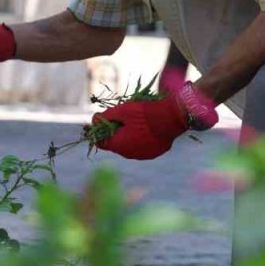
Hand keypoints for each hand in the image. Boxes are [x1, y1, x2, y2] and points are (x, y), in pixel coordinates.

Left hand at [92, 83, 217, 160]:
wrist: (170, 117)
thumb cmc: (144, 113)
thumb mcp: (122, 110)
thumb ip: (106, 116)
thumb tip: (94, 119)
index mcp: (119, 145)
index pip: (101, 143)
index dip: (99, 132)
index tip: (102, 121)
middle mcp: (129, 154)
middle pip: (116, 144)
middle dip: (115, 133)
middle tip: (120, 118)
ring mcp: (143, 155)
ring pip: (130, 147)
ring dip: (129, 137)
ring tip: (135, 122)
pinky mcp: (154, 153)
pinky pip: (142, 147)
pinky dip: (141, 140)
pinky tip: (146, 129)